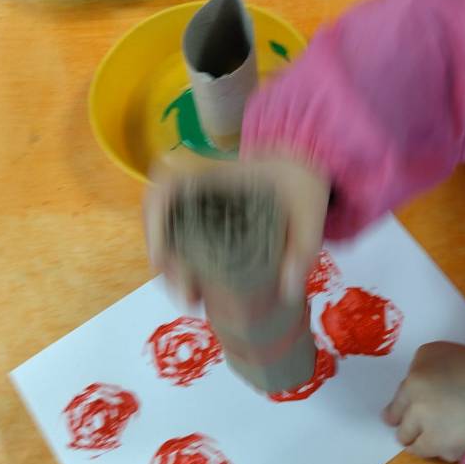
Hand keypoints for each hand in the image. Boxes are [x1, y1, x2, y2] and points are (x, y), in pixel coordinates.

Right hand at [144, 154, 330, 308]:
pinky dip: (183, 262)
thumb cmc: (301, 178)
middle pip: (160, 220)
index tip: (162, 257)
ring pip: (167, 232)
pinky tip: (198, 290)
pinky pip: (181, 236)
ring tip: (192, 299)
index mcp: (215, 174)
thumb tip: (287, 288)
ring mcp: (199, 200)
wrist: (302, 164)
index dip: (154, 221)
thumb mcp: (310, 208)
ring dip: (172, 267)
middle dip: (166, 262)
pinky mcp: (205, 214)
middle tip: (188, 295)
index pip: (165, 187)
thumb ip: (304, 246)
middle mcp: (198, 186)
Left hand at [384, 342, 464, 462]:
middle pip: (400, 429)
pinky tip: (458, 437)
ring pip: (415, 446)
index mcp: (414, 380)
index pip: (394, 406)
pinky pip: (437, 454)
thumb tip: (409, 393)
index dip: (396, 413)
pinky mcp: (448, 450)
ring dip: (423, 442)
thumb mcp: (441, 352)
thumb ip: (418, 369)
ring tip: (441, 433)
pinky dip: (445, 449)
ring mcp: (432, 432)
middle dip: (408, 428)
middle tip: (417, 427)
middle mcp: (417, 407)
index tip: (393, 419)